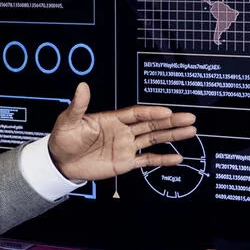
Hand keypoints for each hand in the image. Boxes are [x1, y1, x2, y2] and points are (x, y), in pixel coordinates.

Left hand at [47, 82, 196, 181]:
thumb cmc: (63, 139)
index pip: (137, 114)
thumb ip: (78, 106)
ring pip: (153, 140)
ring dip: (171, 136)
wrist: (59, 163)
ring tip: (190, 131)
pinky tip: (177, 157)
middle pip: (151, 125)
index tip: (168, 111)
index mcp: (112, 119)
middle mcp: (122, 131)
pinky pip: (147, 160)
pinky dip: (162, 159)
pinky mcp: (124, 163)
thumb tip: (81, 86)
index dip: (152, 112)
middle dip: (170, 121)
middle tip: (189, 118)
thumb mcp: (69, 121)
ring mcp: (125, 147)